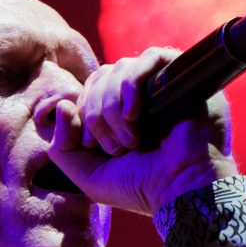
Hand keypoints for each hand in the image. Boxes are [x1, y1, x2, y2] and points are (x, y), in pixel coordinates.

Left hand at [37, 46, 239, 216]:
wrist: (183, 189)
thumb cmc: (140, 188)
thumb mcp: (88, 175)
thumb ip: (62, 146)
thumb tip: (62, 105)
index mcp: (120, 113)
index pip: (89, 89)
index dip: (83, 113)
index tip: (92, 147)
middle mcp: (141, 96)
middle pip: (101, 76)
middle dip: (97, 114)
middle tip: (117, 148)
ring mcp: (161, 84)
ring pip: (119, 68)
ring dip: (113, 107)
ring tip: (132, 140)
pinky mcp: (182, 76)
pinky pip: (150, 57)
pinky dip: (132, 85)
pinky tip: (135, 114)